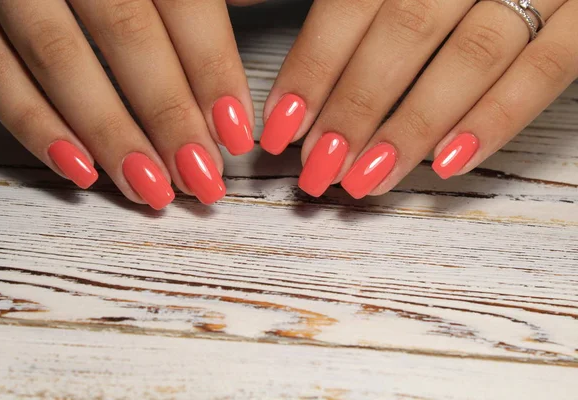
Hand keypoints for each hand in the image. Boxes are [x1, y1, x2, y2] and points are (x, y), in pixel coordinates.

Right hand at [0, 0, 261, 208]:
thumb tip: (255, 9)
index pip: (182, 1)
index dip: (212, 69)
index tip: (235, 132)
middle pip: (127, 35)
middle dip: (169, 115)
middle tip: (201, 178)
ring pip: (59, 58)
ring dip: (110, 134)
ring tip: (150, 188)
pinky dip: (33, 124)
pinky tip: (79, 168)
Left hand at [261, 0, 576, 197]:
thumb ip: (345, 0)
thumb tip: (247, 15)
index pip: (350, 2)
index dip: (312, 68)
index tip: (281, 128)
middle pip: (405, 32)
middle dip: (356, 108)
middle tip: (319, 167)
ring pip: (473, 56)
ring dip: (415, 126)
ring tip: (369, 178)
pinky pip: (548, 68)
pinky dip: (499, 119)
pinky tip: (450, 164)